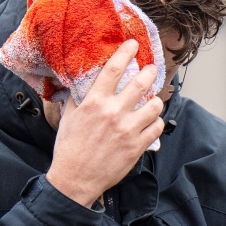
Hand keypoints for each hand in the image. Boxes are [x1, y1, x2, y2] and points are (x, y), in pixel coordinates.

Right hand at [45, 41, 162, 206]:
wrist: (74, 180)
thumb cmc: (69, 149)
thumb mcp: (69, 118)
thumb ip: (79, 98)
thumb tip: (83, 81)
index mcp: (94, 103)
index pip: (113, 69)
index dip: (126, 53)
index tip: (133, 45)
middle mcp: (113, 113)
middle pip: (141, 82)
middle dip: (150, 72)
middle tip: (151, 70)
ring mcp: (127, 130)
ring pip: (154, 105)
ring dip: (155, 100)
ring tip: (152, 100)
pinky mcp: (137, 147)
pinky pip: (157, 127)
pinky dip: (156, 123)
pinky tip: (151, 122)